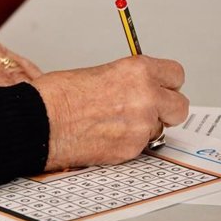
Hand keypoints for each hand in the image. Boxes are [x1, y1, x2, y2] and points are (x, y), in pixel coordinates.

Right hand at [32, 55, 187, 169]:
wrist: (40, 121)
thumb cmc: (58, 95)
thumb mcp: (99, 73)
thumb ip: (127, 80)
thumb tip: (137, 88)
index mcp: (138, 70)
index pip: (176, 75)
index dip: (167, 83)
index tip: (161, 86)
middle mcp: (146, 96)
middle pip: (180, 106)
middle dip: (165, 108)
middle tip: (147, 109)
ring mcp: (141, 126)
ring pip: (160, 128)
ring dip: (145, 127)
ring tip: (116, 122)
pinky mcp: (131, 149)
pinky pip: (142, 146)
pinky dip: (129, 143)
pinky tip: (107, 135)